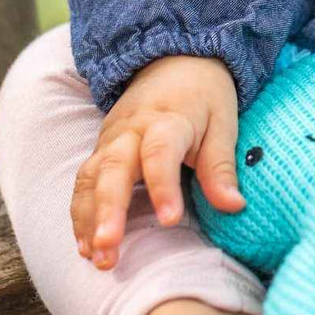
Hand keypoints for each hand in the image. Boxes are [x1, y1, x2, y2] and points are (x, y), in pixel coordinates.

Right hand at [71, 54, 243, 269]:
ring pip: (90, 177)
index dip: (162, 186)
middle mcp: (131, 130)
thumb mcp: (223, 122)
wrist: (175, 58)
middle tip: (108, 246)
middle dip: (108, 209)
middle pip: (113, 167)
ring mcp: (110, 140)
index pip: (160, 153)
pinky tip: (84, 245)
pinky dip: (80, 213)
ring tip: (96, 256)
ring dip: (89, 218)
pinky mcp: (101, 150)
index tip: (168, 219)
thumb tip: (234, 206)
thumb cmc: (204, 95)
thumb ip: (221, 166)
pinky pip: (84, 182)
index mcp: (168, 120)